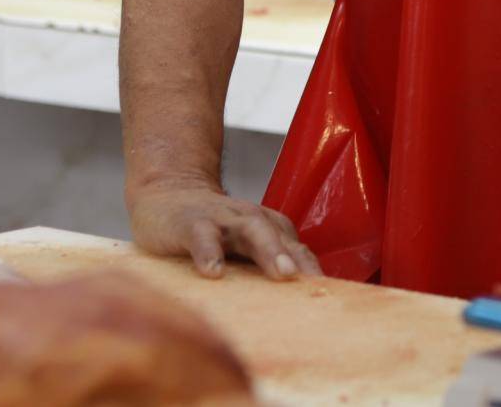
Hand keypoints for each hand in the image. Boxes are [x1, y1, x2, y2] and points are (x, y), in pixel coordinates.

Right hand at [127, 178, 320, 280]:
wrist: (168, 192)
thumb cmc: (213, 229)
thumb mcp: (242, 246)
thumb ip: (264, 268)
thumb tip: (293, 309)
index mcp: (268, 229)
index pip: (297, 249)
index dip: (312, 271)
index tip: (331, 297)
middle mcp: (250, 221)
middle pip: (280, 237)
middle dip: (297, 258)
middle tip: (311, 282)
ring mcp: (222, 219)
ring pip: (251, 229)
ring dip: (268, 250)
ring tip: (280, 273)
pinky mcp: (190, 222)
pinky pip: (203, 235)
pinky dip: (209, 252)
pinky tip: (212, 272)